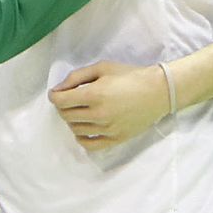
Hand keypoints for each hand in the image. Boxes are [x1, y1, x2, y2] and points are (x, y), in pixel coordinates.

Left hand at [48, 61, 171, 151]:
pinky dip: (82, 138)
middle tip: (69, 99)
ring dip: (72, 120)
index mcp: (95, 94)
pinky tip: (84, 128)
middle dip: (63, 106)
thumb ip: (77, 77)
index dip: (54, 96)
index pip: (61, 101)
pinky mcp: (116, 139)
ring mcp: (108, 129)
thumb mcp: (102, 68)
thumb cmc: (130, 75)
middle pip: (66, 115)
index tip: (56, 94)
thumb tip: (58, 89)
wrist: (158, 91)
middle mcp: (99, 114)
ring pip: (76, 130)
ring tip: (80, 111)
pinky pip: (90, 145)